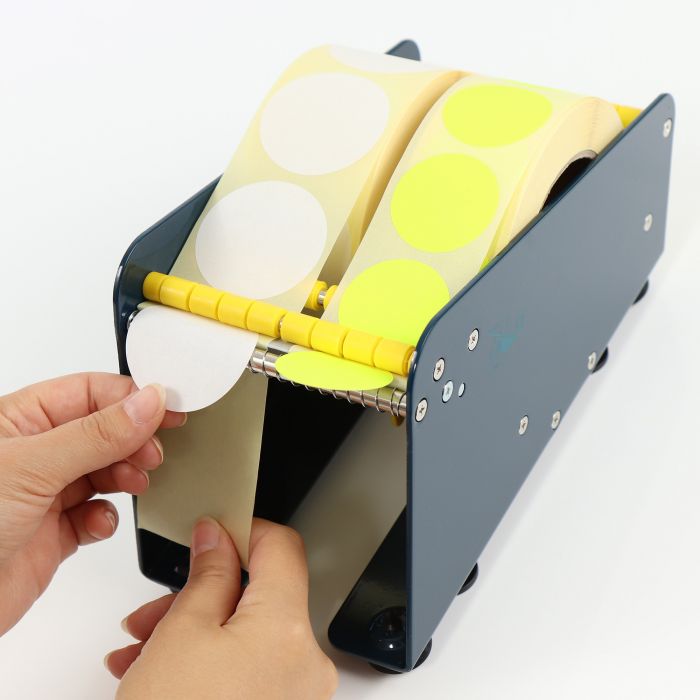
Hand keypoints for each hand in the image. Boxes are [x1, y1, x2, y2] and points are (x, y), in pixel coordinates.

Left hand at [0, 372, 185, 633]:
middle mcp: (34, 453)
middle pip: (104, 430)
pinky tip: (99, 522)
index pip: (90, 392)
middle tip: (152, 452)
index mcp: (19, 420)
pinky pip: (96, 514)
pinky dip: (106, 518)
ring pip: (105, 470)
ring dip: (125, 475)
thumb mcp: (33, 468)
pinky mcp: (53, 532)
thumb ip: (97, 434)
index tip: (168, 407)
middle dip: (133, 440)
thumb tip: (147, 403)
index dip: (131, 397)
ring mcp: (44, 493)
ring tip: (134, 482)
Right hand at [108, 518, 337, 699]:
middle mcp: (306, 663)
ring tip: (141, 651)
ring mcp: (297, 697)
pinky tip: (163, 674)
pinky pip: (250, 671)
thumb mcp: (180, 634)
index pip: (282, 547)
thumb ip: (207, 574)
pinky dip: (211, 664)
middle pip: (259, 597)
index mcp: (288, 629)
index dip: (245, 531)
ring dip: (196, 631)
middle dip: (202, 595)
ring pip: (247, 636)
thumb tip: (217, 536)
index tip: (213, 532)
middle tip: (154, 609)